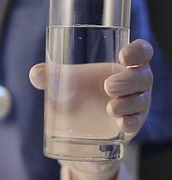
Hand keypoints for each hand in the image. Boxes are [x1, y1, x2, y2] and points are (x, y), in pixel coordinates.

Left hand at [29, 39, 153, 179]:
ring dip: (128, 103)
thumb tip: (36, 73)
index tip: (123, 56)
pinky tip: (121, 125)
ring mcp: (136, 103)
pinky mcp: (133, 123)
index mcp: (123, 64)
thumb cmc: (79, 92)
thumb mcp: (65, 81)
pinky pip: (137, 121)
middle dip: (129, 80)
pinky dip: (131, 122)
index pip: (141, 52)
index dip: (138, 51)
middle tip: (107, 86)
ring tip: (110, 108)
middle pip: (144, 76)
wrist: (82, 128)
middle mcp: (135, 81)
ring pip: (142, 100)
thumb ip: (49, 75)